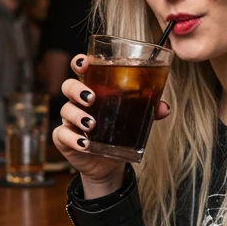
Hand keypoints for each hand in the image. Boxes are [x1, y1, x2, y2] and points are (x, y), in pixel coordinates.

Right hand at [51, 55, 170, 195]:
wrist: (109, 163)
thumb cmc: (119, 133)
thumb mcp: (134, 119)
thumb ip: (148, 110)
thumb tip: (164, 107)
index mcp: (94, 90)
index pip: (82, 70)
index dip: (80, 63)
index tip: (85, 62)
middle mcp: (78, 102)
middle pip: (68, 86)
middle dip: (77, 89)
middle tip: (91, 98)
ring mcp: (69, 120)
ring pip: (65, 110)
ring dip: (77, 115)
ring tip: (91, 125)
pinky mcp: (65, 139)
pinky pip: (62, 135)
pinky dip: (73, 140)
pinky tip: (84, 144)